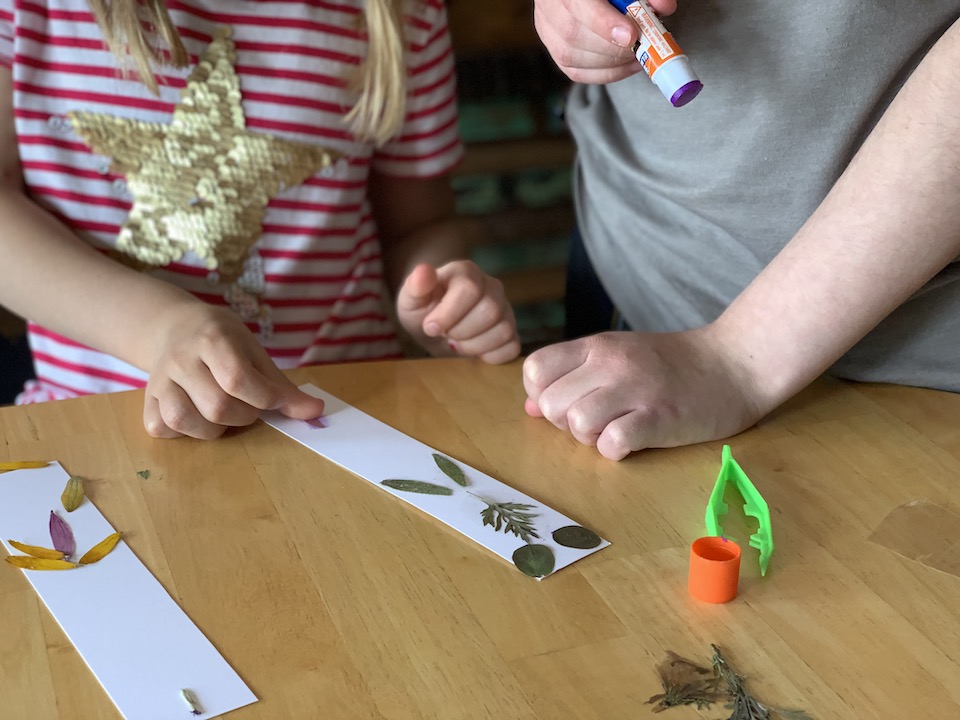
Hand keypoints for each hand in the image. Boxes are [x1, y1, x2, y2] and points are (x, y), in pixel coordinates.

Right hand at [144, 303, 325, 438]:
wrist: (174, 326)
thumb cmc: (222, 340)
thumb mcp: (254, 350)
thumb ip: (280, 384)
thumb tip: (314, 411)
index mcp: (212, 339)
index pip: (239, 379)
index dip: (266, 399)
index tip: (278, 401)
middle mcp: (181, 359)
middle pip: (216, 406)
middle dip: (244, 416)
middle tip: (248, 405)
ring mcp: (158, 380)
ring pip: (184, 421)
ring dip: (213, 428)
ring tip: (222, 413)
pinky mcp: (146, 399)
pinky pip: (161, 427)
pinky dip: (183, 431)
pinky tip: (196, 416)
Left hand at [397, 261, 520, 363]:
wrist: (435, 328)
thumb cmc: (422, 311)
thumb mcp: (410, 300)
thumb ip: (415, 286)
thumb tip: (423, 272)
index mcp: (466, 272)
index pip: (470, 289)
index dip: (448, 314)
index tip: (430, 327)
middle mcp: (492, 287)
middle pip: (490, 311)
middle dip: (460, 331)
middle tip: (445, 334)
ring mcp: (505, 309)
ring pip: (503, 330)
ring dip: (473, 346)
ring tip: (457, 342)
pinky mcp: (511, 331)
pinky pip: (511, 347)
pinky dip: (490, 356)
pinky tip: (473, 350)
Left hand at [522, 327, 762, 459]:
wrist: (735, 364)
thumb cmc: (671, 366)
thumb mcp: (616, 358)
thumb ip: (572, 376)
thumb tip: (528, 408)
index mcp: (596, 345)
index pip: (535, 369)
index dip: (541, 395)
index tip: (567, 403)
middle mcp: (611, 362)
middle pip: (551, 403)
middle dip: (564, 423)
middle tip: (595, 421)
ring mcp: (636, 388)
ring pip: (577, 422)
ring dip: (589, 438)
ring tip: (614, 430)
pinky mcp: (660, 418)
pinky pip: (612, 443)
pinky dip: (615, 450)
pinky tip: (633, 441)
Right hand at [534, 0, 676, 82]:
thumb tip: (664, 7)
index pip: (578, 6)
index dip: (604, 24)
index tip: (630, 36)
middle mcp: (550, 6)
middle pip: (574, 35)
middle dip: (613, 48)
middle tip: (641, 47)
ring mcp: (547, 29)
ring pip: (571, 57)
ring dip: (611, 63)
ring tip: (637, 56)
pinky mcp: (553, 48)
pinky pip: (574, 72)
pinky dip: (604, 74)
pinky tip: (625, 66)